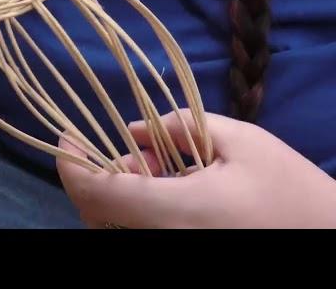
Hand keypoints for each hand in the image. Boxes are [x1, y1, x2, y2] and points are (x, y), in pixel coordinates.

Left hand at [57, 110, 335, 227]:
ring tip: (154, 165)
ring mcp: (168, 250)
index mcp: (171, 213)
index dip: (71, 163)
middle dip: (99, 174)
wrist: (327, 239)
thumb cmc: (290, 193)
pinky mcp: (177, 252)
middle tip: (131, 147)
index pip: (95, 193)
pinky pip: (136, 233)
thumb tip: (131, 130)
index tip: (68, 135)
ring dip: (117, 192)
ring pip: (113, 226)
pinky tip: (166, 188)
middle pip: (97, 213)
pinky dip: (134, 209)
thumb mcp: (242, 142)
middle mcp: (159, 241)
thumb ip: (180, 127)